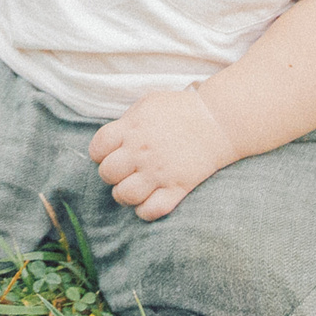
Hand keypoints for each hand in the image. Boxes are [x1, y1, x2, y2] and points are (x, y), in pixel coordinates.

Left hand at [87, 88, 239, 220]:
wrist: (218, 121)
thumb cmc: (181, 110)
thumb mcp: (148, 104)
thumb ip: (126, 121)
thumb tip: (112, 140)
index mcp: (131, 129)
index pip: (97, 148)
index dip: (100, 153)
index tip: (110, 154)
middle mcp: (141, 152)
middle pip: (107, 173)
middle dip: (111, 174)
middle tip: (124, 171)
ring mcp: (159, 172)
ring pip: (124, 195)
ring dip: (124, 194)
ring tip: (133, 187)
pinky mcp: (177, 188)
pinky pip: (150, 211)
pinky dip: (144, 210)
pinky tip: (148, 200)